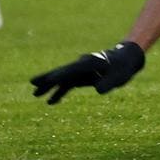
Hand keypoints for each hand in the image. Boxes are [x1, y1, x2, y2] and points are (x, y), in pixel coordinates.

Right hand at [30, 41, 144, 104]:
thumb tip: (98, 91)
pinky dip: (60, 91)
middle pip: (62, 72)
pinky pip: (68, 84)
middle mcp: (83, 65)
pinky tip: (51, 101)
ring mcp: (81, 70)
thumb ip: (109, 83)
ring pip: (62, 78)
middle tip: (33, 84)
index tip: (50, 80)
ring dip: (50, 86)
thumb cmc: (124, 66)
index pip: (72, 69)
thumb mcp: (119, 76)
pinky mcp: (82, 76)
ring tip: (35, 95)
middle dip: (48, 78)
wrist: (127, 58)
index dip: (61, 74)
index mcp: (90, 63)